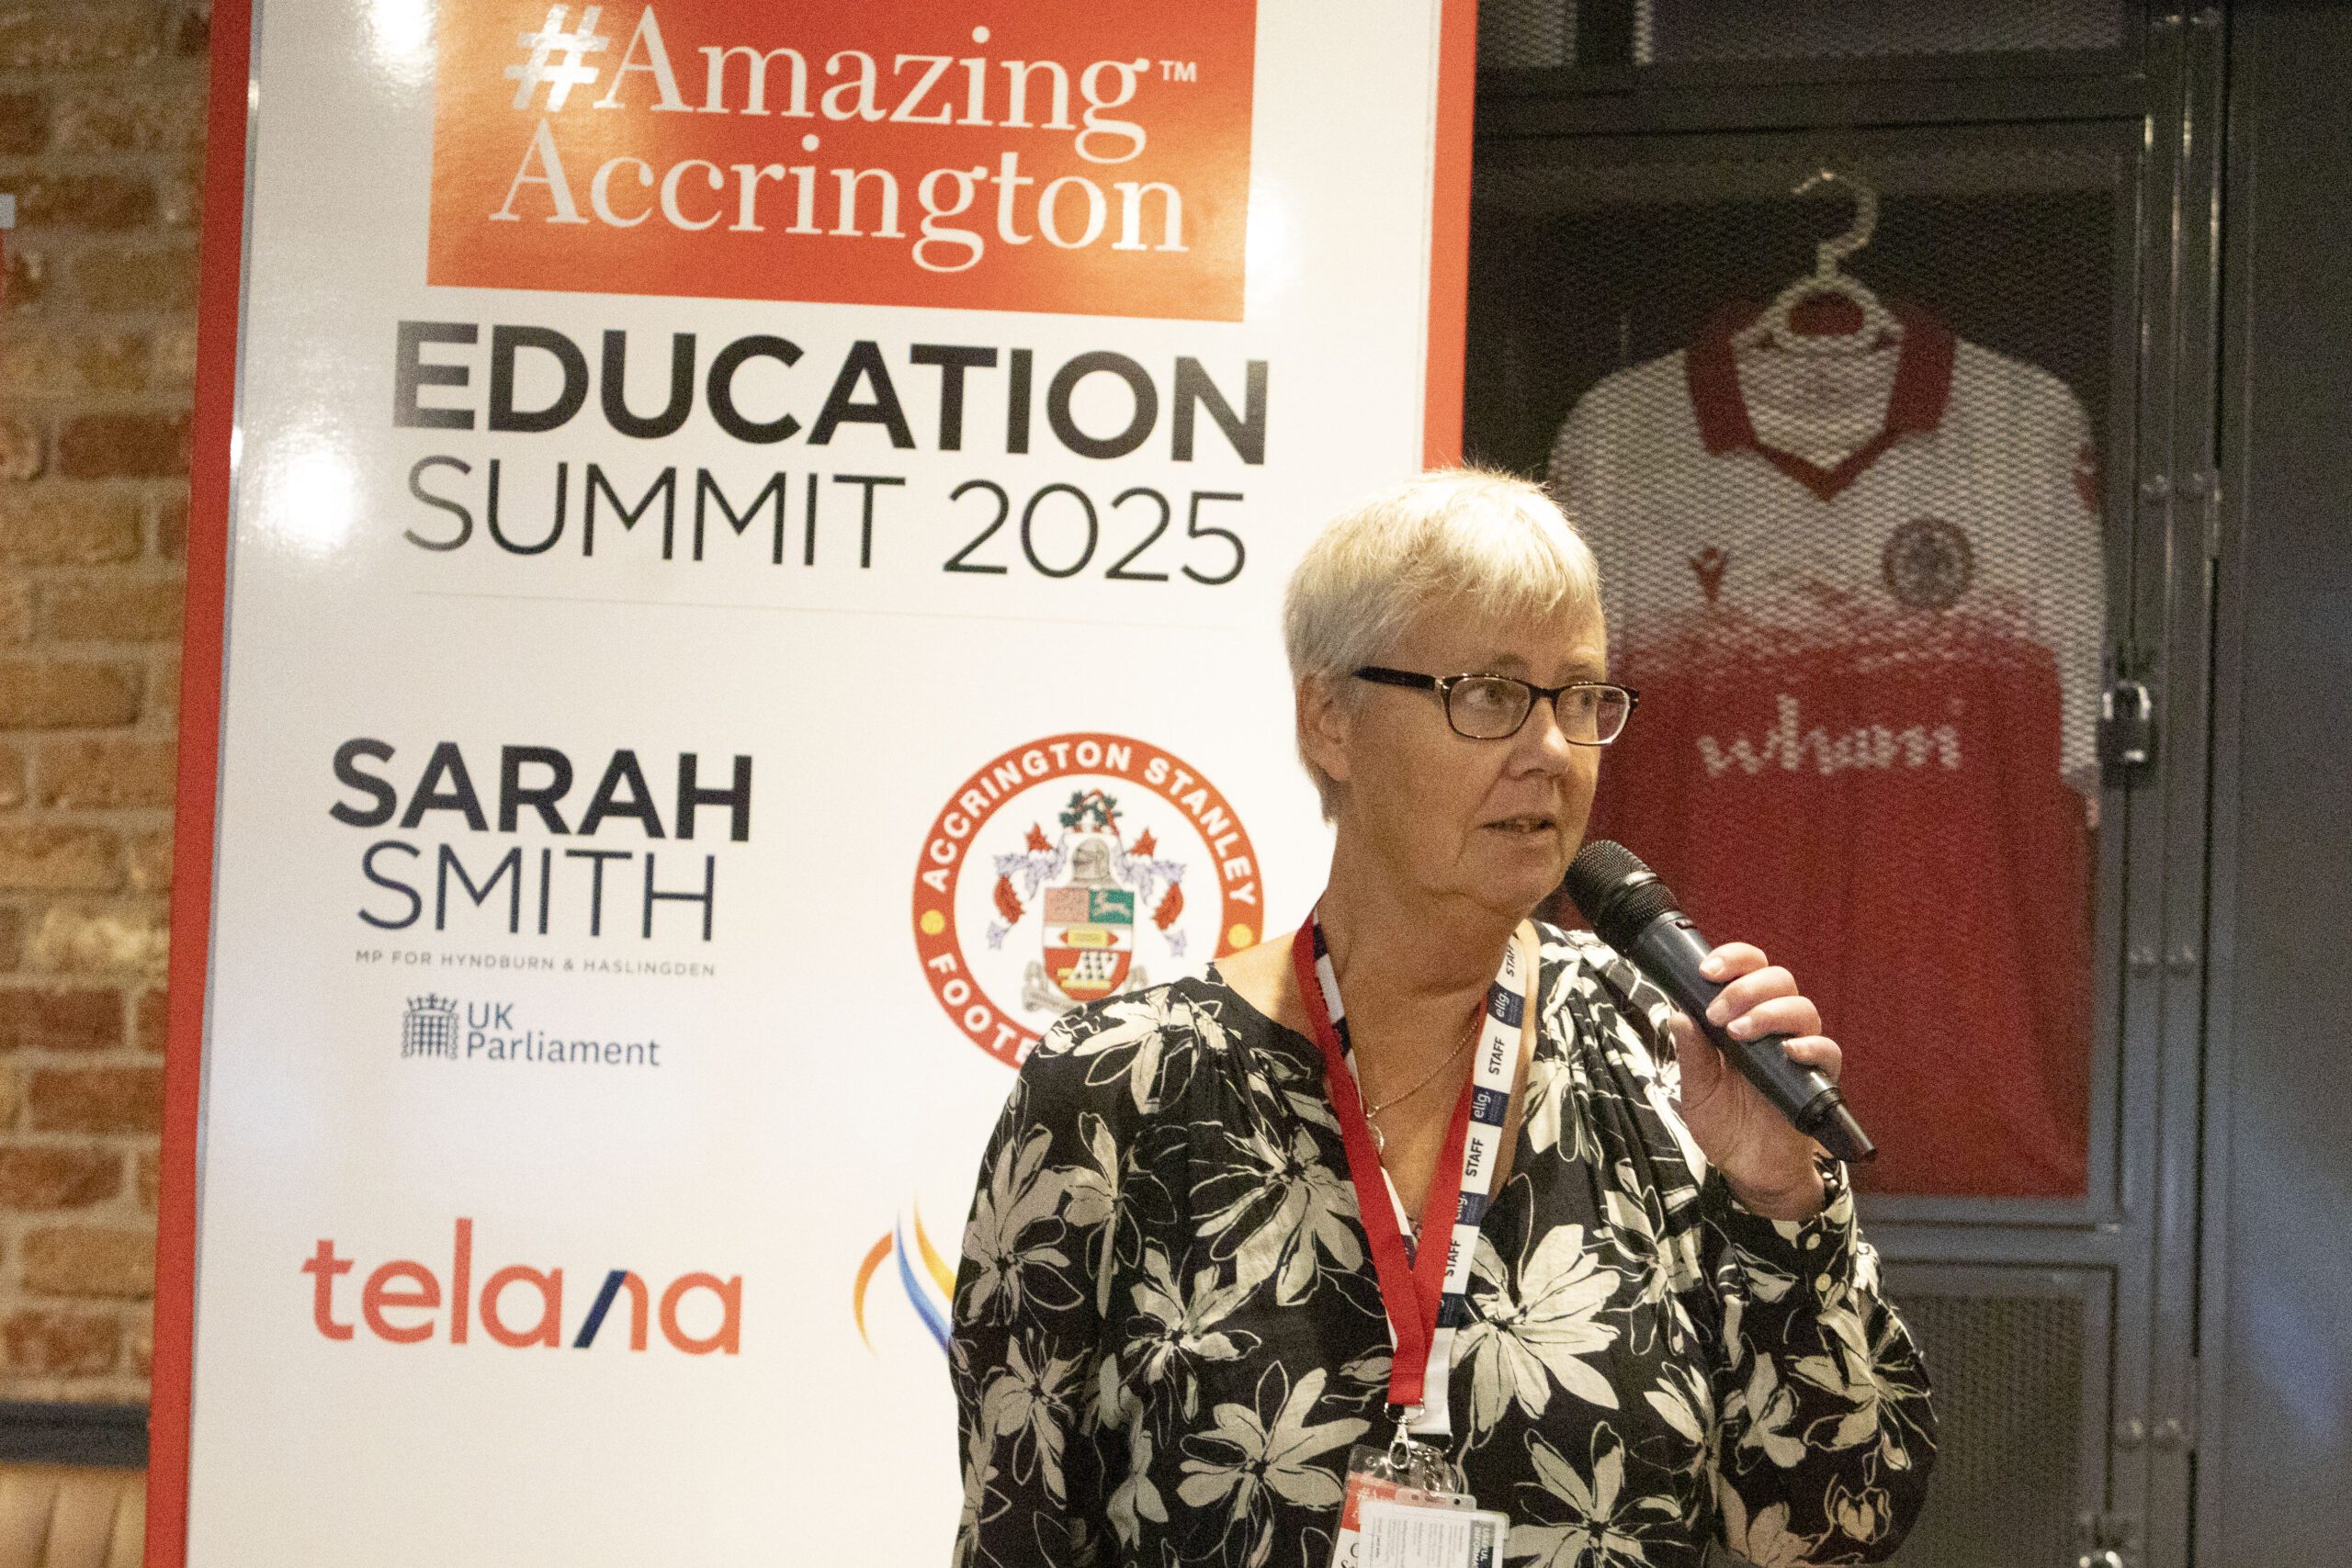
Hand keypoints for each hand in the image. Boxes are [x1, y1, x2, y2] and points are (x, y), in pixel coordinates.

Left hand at [1665, 942, 1840, 1219]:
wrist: (1749, 1170)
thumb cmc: (1725, 1124)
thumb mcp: (1696, 1089)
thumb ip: (1691, 1053)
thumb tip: (1679, 1013)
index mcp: (1742, 1018)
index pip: (1748, 970)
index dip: (1733, 959)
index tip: (1707, 970)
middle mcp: (1774, 1027)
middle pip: (1778, 979)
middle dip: (1745, 987)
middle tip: (1717, 1015)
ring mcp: (1798, 1050)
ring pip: (1801, 1007)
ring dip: (1768, 1012)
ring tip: (1738, 1034)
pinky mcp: (1819, 1078)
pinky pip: (1828, 1050)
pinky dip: (1810, 1046)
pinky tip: (1787, 1052)